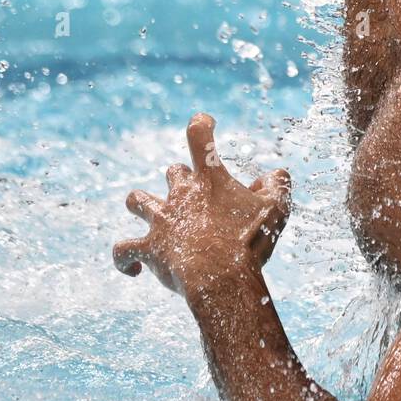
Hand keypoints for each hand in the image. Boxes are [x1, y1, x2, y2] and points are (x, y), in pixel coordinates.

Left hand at [113, 113, 291, 297]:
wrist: (220, 278)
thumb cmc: (249, 241)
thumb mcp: (275, 209)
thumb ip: (277, 185)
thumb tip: (276, 174)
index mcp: (209, 179)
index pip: (199, 135)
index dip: (201, 124)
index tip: (206, 123)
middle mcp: (181, 194)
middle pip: (173, 172)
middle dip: (182, 181)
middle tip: (199, 201)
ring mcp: (161, 220)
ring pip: (136, 200)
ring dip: (142, 205)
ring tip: (154, 219)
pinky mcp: (149, 249)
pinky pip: (123, 250)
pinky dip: (125, 258)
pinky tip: (134, 268)